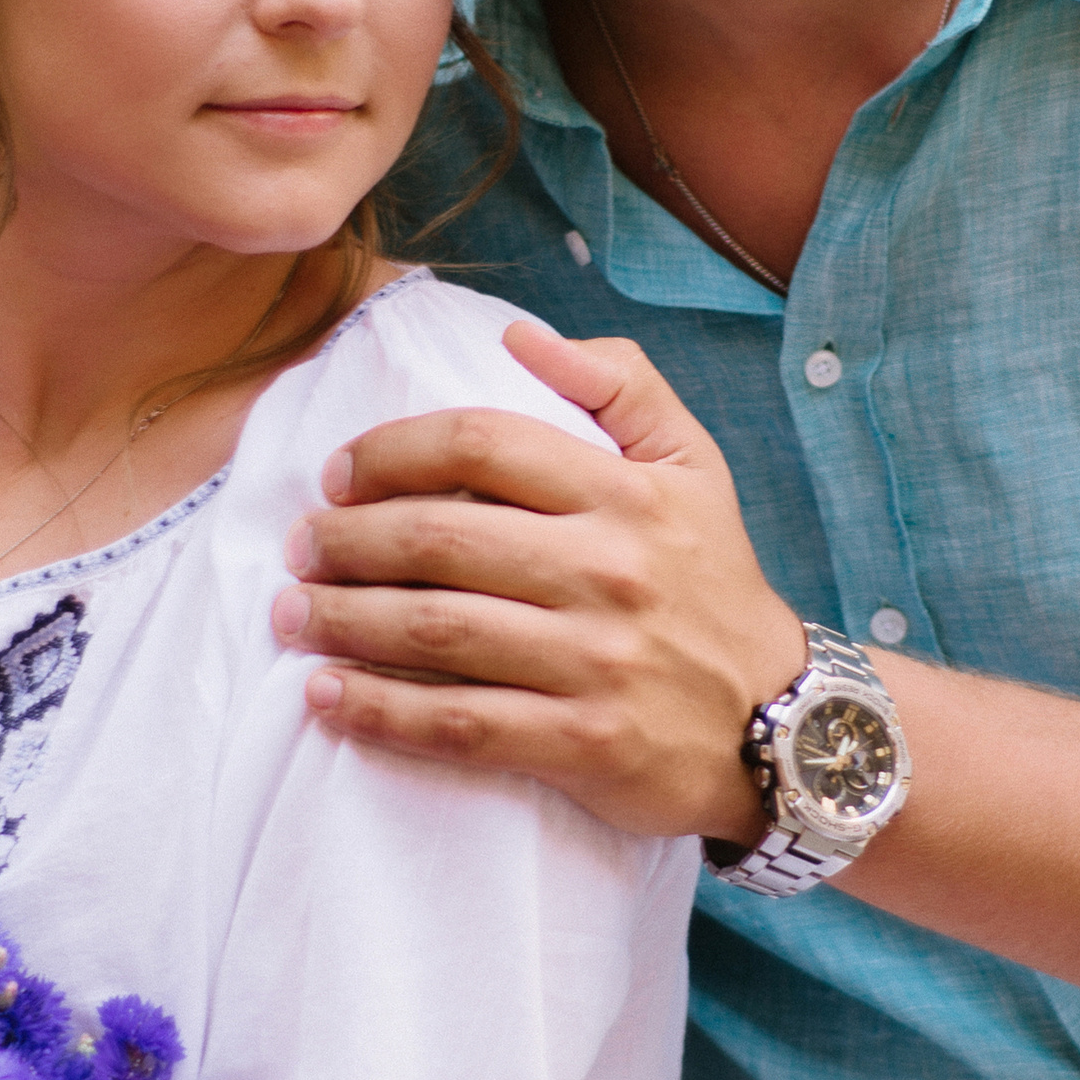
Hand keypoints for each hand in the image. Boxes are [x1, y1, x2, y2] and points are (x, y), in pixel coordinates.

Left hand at [272, 319, 804, 840]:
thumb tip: (523, 336)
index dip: (389, 451)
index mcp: (628, 493)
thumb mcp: (694, 467)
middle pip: (437, 538)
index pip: (480, 443)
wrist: (788, 725)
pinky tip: (326, 699)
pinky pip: (457, 724)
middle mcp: (611, 571)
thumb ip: (621, 385)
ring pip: (434, 630)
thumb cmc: (714, 584)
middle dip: (344, 540)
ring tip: (291, 614)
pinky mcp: (585, 743)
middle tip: (298, 548)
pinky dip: (378, 710)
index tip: (337, 475)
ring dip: (341, 620)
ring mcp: (597, 661)